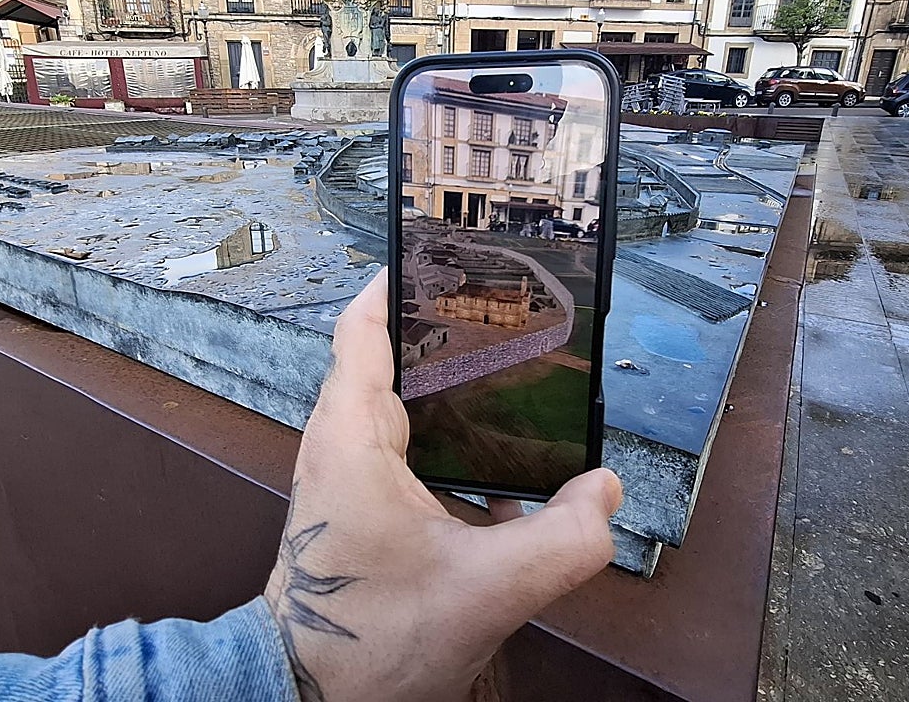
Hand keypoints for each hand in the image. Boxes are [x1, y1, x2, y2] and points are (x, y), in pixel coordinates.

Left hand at [263, 270, 622, 701]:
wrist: (306, 695)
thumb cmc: (366, 642)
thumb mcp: (484, 591)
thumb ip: (562, 541)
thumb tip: (602, 492)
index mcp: (351, 436)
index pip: (364, 327)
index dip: (402, 281)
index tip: (447, 251)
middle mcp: (339, 441)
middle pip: (387, 351)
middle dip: (445, 326)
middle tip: (508, 307)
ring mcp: (345, 470)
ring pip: (398, 398)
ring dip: (449, 382)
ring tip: (514, 368)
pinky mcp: (358, 499)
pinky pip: (403, 440)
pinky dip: (448, 430)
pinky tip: (500, 452)